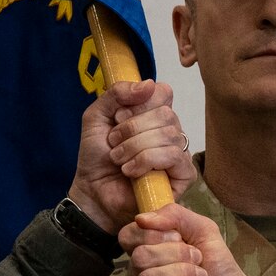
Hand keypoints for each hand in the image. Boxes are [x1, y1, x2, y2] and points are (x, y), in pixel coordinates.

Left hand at [67, 80, 195, 233]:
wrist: (92, 191)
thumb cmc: (96, 157)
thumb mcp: (97, 116)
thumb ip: (117, 93)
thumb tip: (149, 84)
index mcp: (154, 114)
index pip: (163, 92)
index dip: (140, 103)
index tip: (118, 117)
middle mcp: (170, 131)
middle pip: (166, 113)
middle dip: (132, 128)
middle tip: (114, 142)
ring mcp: (179, 153)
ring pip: (169, 134)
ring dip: (135, 146)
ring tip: (118, 159)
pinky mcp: (183, 176)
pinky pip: (174, 156)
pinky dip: (146, 161)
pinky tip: (130, 171)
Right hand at [123, 205, 275, 275]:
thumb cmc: (217, 267)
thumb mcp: (202, 229)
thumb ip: (175, 215)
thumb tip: (141, 218)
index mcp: (146, 249)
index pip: (128, 235)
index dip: (154, 235)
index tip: (181, 239)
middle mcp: (137, 273)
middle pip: (140, 256)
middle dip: (177, 257)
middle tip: (198, 263)